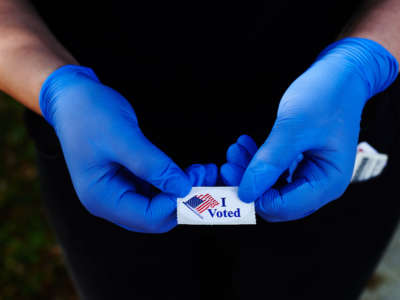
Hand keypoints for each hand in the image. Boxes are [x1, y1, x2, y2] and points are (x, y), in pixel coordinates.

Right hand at [39, 65, 216, 232]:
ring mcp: (119, 191)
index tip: (194, 180)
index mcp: (101, 198)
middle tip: (203, 176)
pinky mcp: (129, 180)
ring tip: (203, 170)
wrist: (74, 98)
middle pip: (155, 217)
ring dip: (182, 191)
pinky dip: (174, 182)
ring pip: (159, 204)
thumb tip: (183, 188)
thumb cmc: (90, 115)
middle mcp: (110, 201)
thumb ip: (153, 165)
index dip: (174, 203)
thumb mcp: (123, 138)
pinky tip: (190, 170)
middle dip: (182, 200)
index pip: (147, 217)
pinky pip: (157, 190)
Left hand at [221, 38, 397, 221]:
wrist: (341, 75)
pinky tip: (245, 145)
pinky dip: (257, 161)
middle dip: (249, 184)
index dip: (254, 197)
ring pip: (271, 187)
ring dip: (250, 171)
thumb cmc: (326, 96)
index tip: (231, 175)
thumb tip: (245, 192)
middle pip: (275, 201)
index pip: (284, 207)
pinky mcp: (300, 164)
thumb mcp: (295, 127)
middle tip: (228, 163)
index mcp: (328, 182)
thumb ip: (270, 161)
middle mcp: (320, 184)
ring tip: (235, 149)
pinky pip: (273, 172)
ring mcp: (310, 174)